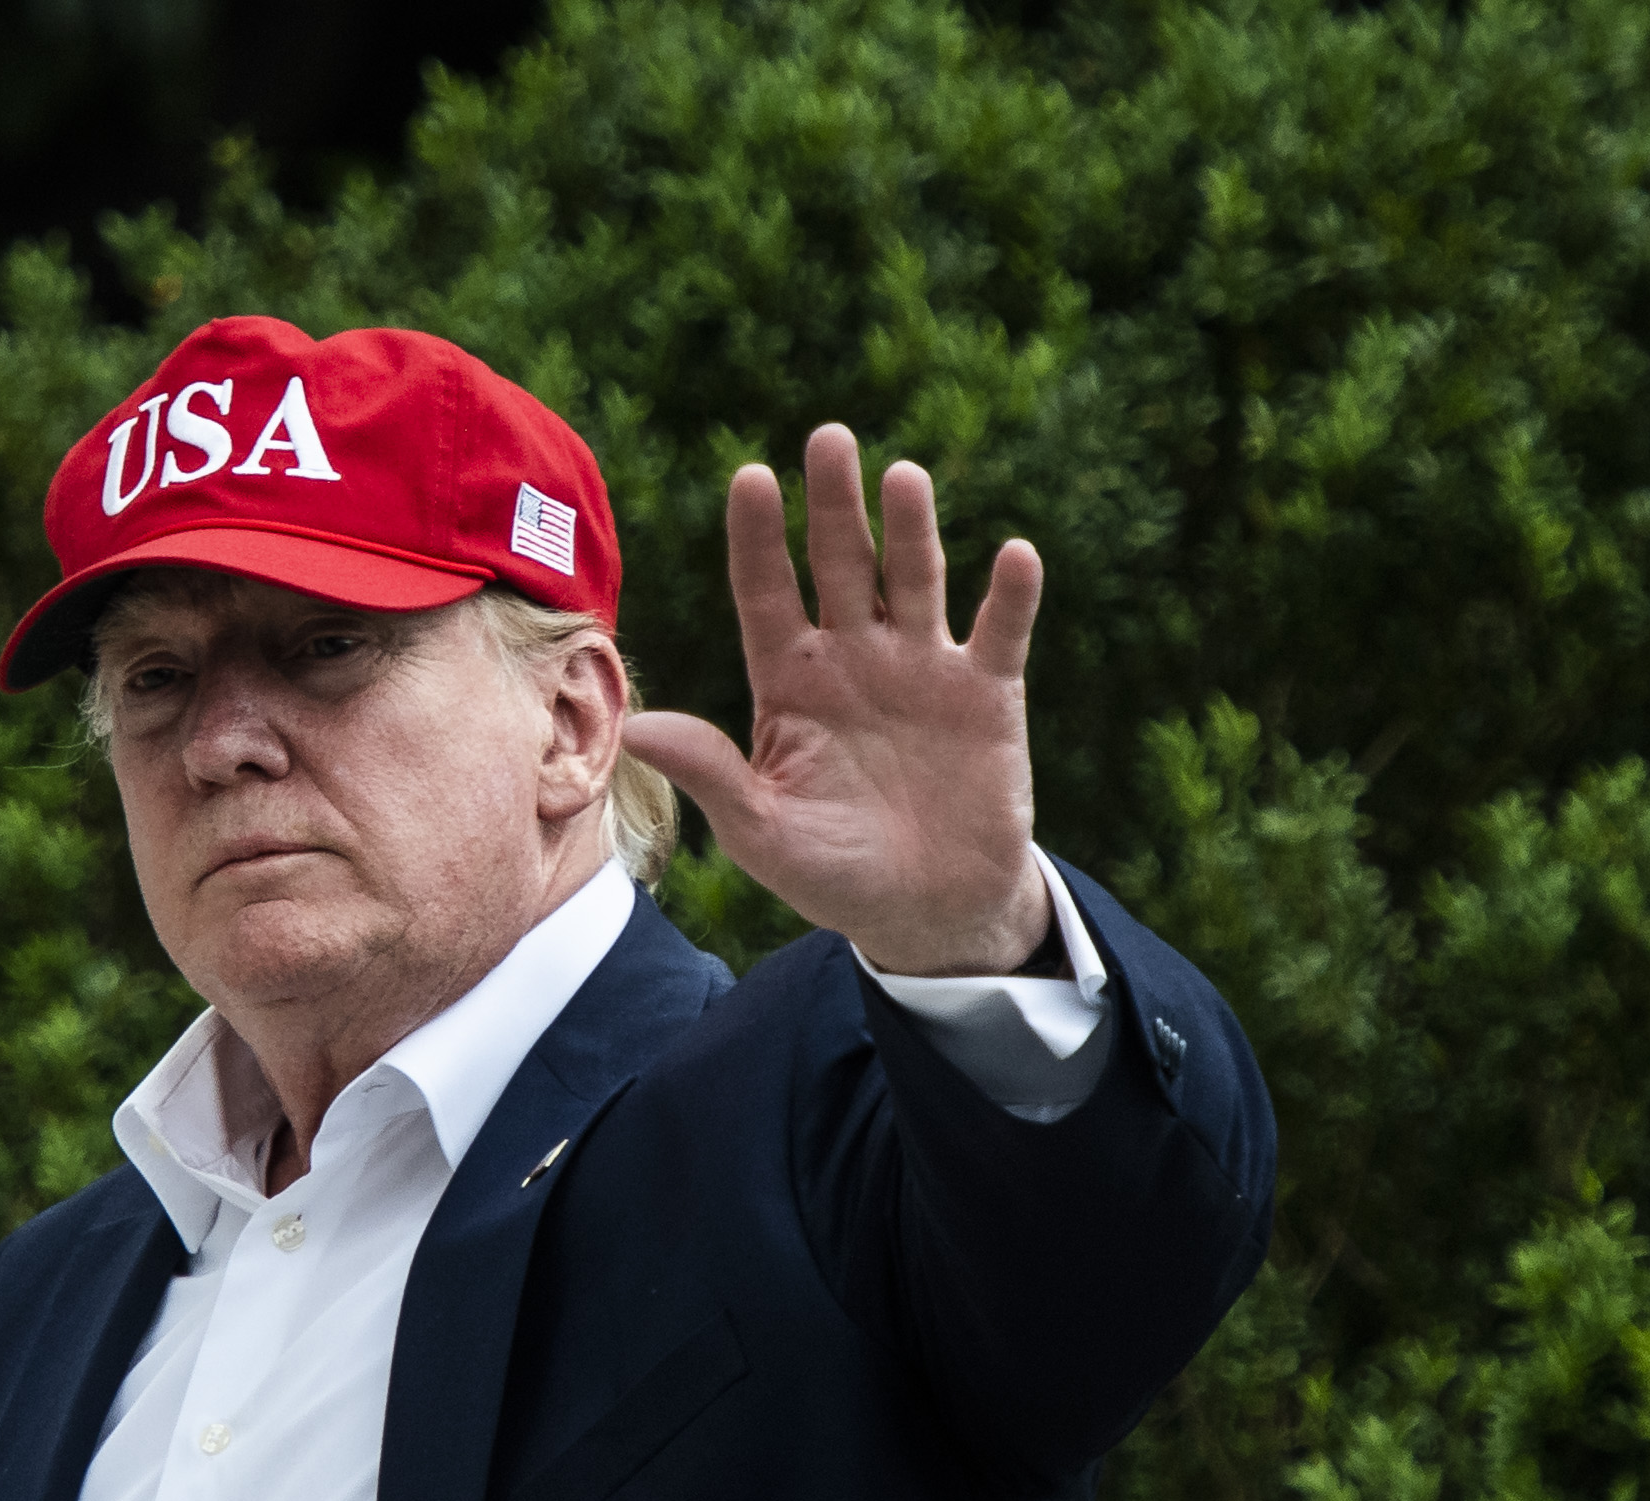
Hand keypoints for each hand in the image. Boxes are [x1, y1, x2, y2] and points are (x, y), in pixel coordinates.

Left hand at [623, 424, 1049, 975]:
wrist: (928, 913)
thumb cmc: (833, 874)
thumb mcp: (762, 833)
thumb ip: (711, 774)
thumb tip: (636, 727)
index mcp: (791, 681)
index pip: (766, 592)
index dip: (759, 539)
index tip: (751, 478)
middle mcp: (855, 656)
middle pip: (842, 563)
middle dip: (836, 504)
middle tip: (829, 439)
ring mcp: (923, 668)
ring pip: (916, 579)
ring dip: (913, 529)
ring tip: (904, 478)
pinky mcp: (987, 693)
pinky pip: (1000, 632)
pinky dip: (1010, 596)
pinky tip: (1014, 557)